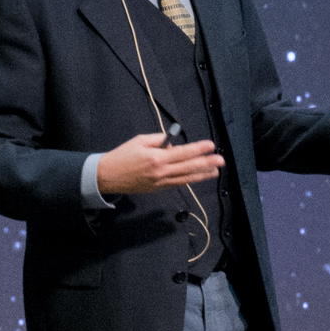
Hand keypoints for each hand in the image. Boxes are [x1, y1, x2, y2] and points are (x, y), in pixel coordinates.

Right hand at [98, 130, 223, 193]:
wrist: (108, 176)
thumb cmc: (123, 155)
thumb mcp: (140, 141)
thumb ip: (159, 141)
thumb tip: (174, 144)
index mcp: (156, 158)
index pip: (183, 152)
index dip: (198, 149)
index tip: (211, 145)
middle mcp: (161, 172)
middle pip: (188, 167)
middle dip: (206, 163)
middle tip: (221, 160)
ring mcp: (160, 182)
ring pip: (186, 178)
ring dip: (202, 175)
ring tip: (215, 171)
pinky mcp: (158, 189)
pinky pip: (177, 184)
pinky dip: (189, 180)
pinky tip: (198, 177)